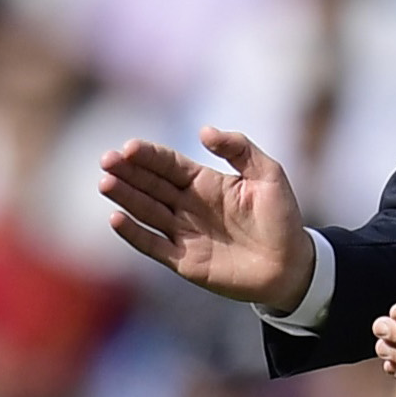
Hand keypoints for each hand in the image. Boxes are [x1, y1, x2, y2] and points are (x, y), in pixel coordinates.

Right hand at [97, 129, 312, 308]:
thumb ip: (239, 149)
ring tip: (105, 183)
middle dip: (127, 172)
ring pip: (146, 211)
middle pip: (150, 185)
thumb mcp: (268, 174)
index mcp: (204, 182)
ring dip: (125, 198)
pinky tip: (116, 219)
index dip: (148, 155)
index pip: (168, 164)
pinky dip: (134, 234)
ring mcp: (182, 233)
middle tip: (106, 160)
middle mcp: (187, 205)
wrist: (290, 265)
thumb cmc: (282, 218)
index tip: (129, 147)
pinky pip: (152, 245)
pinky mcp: (182, 261)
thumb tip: (204, 131)